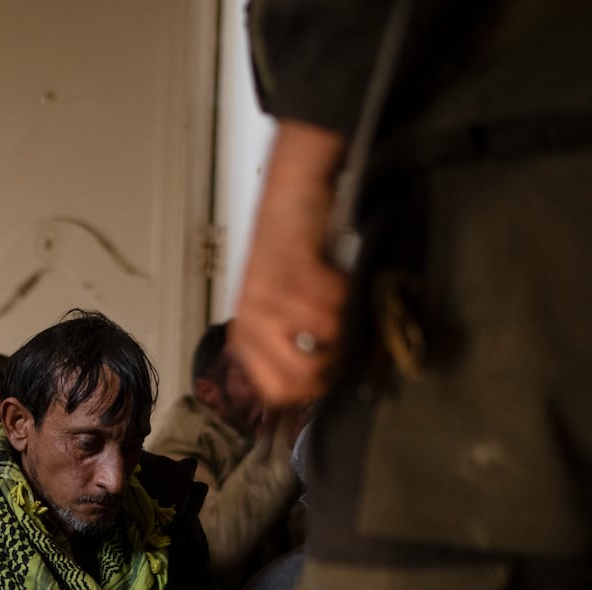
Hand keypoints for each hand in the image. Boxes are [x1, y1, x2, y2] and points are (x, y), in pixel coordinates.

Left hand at [231, 121, 349, 406]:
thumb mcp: (276, 310)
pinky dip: (345, 288)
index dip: (311, 388)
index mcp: (245, 336)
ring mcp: (270, 298)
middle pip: (304, 374)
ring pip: (327, 334)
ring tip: (333, 294)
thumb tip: (316, 384)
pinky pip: (335, 302)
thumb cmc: (289, 254)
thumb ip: (288, 348)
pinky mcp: (293, 272)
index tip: (329, 369)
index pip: (277, 391)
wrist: (290, 196)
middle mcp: (252, 322)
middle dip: (334, 359)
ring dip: (343, 314)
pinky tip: (333, 273)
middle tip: (341, 335)